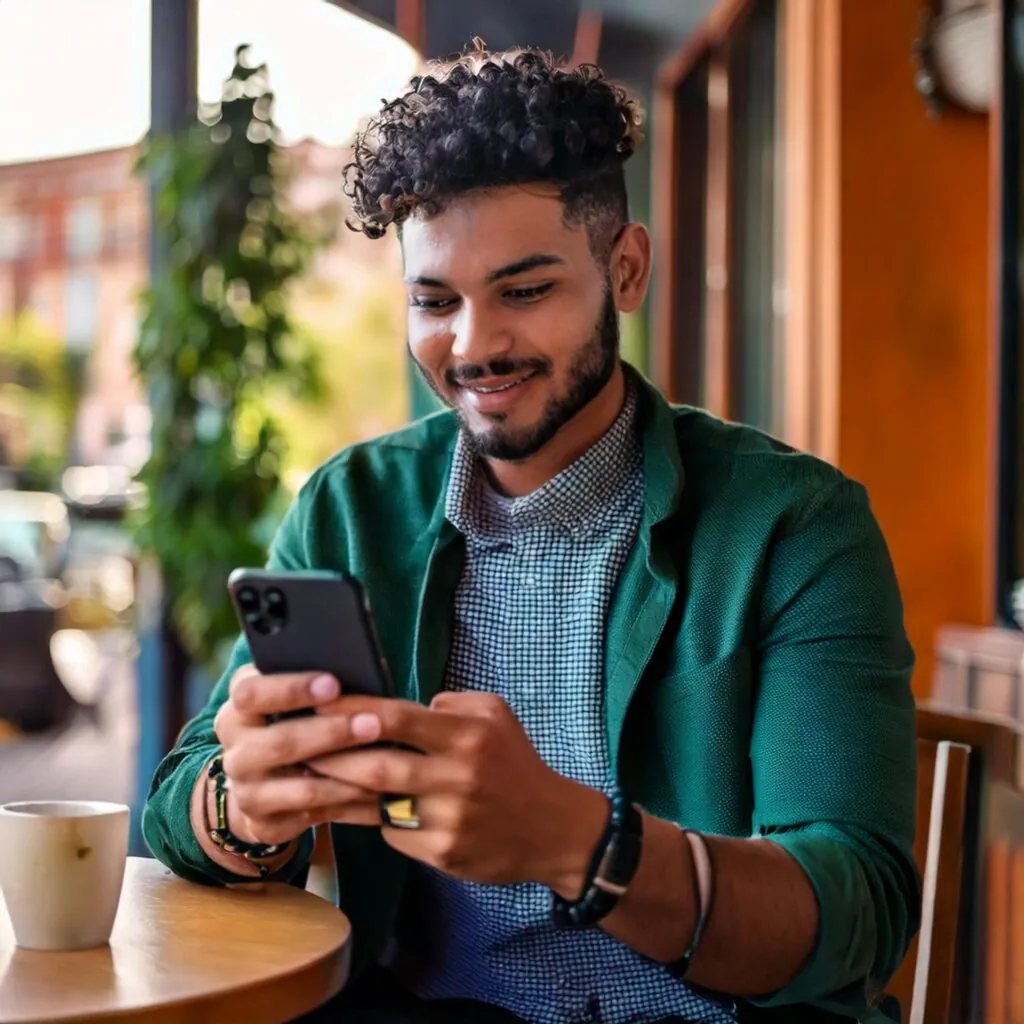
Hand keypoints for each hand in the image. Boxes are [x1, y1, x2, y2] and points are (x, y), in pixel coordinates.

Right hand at [211, 665, 379, 846]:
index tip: (333, 683)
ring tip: (383, 760)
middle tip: (373, 723)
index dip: (292, 688)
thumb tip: (359, 673)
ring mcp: (245, 788)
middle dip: (332, 732)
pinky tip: (373, 791)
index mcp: (238, 710)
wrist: (263, 783)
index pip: (250, 693)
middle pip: (281, 741)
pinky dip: (344, 801)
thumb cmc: (292, 725)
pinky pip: (308, 812)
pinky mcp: (262, 820)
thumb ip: (313, 689)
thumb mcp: (292, 702)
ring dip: (344, 771)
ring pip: (298, 783)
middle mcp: (235, 749)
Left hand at [306, 690, 607, 892]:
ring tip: (304, 776)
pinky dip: (373, 818)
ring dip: (337, 789)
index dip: (351, 710)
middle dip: (329, 755)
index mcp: (466, 735)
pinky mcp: (441, 853)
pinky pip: (393, 832)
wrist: (552, 829)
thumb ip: (450, 704)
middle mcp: (455, 776)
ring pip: (376, 802)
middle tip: (294, 745)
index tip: (316, 704)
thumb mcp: (496, 715)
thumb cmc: (516, 764)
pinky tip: (350, 808)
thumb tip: (400, 709)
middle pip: (376, 763)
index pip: (396, 717)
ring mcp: (447, 819)